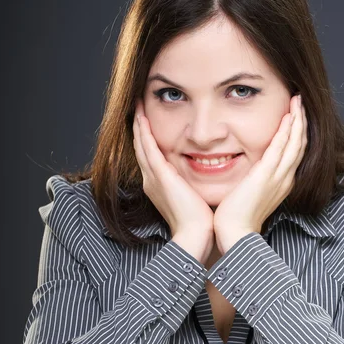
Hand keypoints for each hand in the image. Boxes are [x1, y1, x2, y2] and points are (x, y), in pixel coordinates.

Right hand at [132, 98, 214, 245]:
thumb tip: (206, 176)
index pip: (151, 157)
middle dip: (139, 128)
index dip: (147, 139)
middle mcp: (152, 180)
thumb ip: (194, 186)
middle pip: (142, 148)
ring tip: (137, 106)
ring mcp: (154, 178)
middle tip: (137, 108)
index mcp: (160, 186)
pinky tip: (142, 117)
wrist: (196, 237)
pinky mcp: (160, 176)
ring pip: (141, 144)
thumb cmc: (200, 222)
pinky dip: (143, 131)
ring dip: (138, 124)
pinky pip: (148, 147)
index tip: (148, 122)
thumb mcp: (195, 199)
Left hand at [213, 94, 307, 253]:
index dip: (297, 133)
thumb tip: (249, 171)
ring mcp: (278, 176)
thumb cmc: (238, 217)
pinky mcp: (266, 175)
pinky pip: (281, 147)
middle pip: (300, 144)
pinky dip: (287, 130)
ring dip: (298, 120)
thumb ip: (254, 181)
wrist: (236, 233)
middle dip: (301, 121)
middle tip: (300, 102)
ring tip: (298, 101)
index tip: (296, 116)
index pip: (294, 152)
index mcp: (282, 183)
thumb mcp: (251, 194)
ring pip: (295, 142)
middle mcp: (285, 178)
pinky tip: (288, 115)